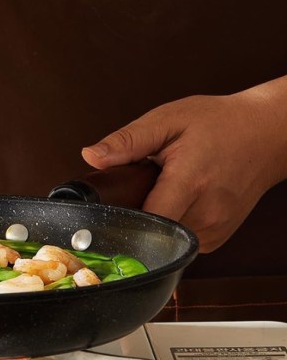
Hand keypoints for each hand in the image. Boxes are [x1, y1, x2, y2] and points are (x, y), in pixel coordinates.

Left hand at [81, 77, 286, 252]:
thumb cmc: (219, 123)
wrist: (266, 134)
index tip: (110, 201)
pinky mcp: (216, 239)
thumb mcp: (167, 120)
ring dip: (153, 216)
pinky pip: (178, 239)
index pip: (144, 219)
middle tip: (140, 184)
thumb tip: (92, 156)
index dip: (119, 214)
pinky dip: (169, 221)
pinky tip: (176, 200)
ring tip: (163, 188)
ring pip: (162, 237)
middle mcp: (206, 214)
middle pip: (149, 230)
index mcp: (190, 183)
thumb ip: (128, 141)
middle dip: (135, 210)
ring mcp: (214, 230)